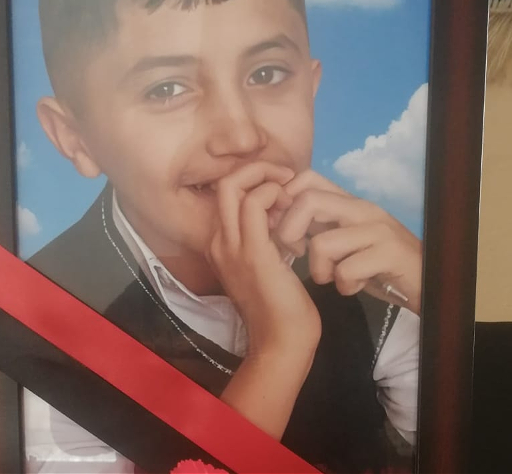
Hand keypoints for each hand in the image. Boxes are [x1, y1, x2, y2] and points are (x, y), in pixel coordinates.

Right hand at [209, 161, 321, 439]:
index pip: (227, 194)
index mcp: (220, 244)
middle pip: (224, 183)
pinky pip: (255, 204)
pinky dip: (275, 195)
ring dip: (267, 179)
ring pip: (234, 186)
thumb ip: (265, 238)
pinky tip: (294, 210)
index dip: (254, 181)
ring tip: (291, 194)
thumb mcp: (267, 264)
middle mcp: (218, 241)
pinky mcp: (251, 252)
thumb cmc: (280, 307)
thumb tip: (280, 213)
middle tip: (286, 178)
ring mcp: (230, 246)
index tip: (283, 189)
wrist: (282, 342)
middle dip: (257, 169)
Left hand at [275, 169, 422, 314]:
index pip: (307, 179)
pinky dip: (344, 286)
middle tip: (297, 254)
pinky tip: (355, 286)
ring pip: (323, 243)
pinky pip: (347, 270)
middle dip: (289, 232)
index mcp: (349, 202)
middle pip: (308, 201)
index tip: (283, 229)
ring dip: (319, 270)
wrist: (430, 282)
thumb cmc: (379, 264)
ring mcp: (378, 230)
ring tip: (334, 278)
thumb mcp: (346, 239)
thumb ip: (319, 226)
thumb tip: (278, 220)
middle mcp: (362, 209)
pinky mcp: (390, 254)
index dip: (284, 201)